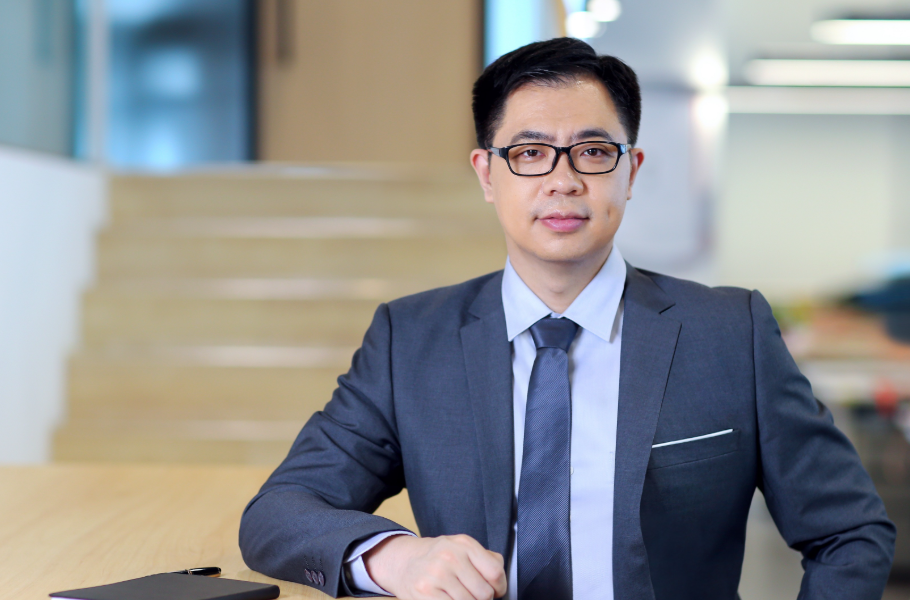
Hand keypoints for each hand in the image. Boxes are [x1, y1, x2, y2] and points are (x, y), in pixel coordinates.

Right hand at [363, 533, 506, 599]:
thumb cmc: (439, 558)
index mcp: (464, 544)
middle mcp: (450, 556)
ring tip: (457, 595)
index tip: (495, 591)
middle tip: (471, 594)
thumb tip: (501, 581)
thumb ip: (486, 560)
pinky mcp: (425, 592)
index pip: (495, 572)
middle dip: (481, 599)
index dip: (499, 588)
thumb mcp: (462, 549)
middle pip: (484, 593)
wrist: (404, 562)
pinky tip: (447, 598)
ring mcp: (436, 574)